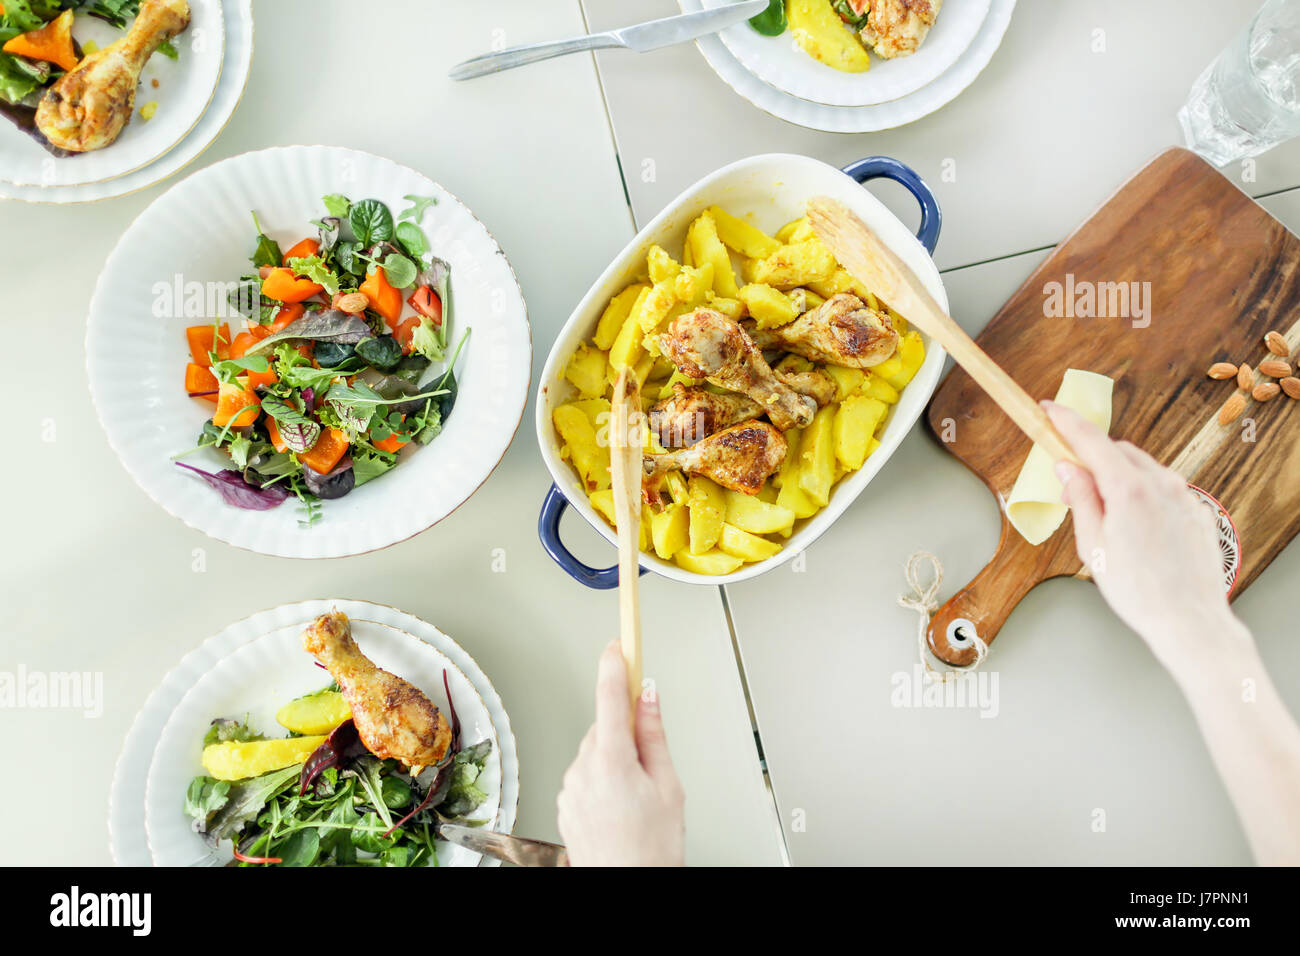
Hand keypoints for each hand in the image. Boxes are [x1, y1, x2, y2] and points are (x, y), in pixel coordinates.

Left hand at [556, 641, 684, 865]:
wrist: (625, 887)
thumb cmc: (650, 850)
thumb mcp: (669, 787)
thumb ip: (655, 737)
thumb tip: (649, 699)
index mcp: (612, 761)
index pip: (610, 697)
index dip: (615, 666)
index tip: (618, 645)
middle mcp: (583, 770)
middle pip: (605, 728)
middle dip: (626, 734)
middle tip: (651, 766)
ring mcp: (570, 788)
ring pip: (595, 753)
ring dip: (615, 761)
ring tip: (637, 799)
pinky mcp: (564, 803)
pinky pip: (585, 776)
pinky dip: (602, 781)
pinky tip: (619, 808)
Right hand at [1044, 402, 1249, 675]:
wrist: (1189, 620)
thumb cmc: (1138, 591)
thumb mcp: (1093, 546)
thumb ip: (1081, 499)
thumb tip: (1068, 467)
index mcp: (1129, 490)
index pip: (1091, 440)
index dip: (1066, 421)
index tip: (1048, 408)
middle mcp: (1161, 484)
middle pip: (1118, 452)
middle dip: (1093, 459)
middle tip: (1073, 487)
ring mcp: (1184, 495)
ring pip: (1143, 468)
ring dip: (1119, 477)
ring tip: (1107, 517)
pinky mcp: (1198, 510)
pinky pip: (1164, 488)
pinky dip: (1144, 494)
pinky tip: (1137, 529)